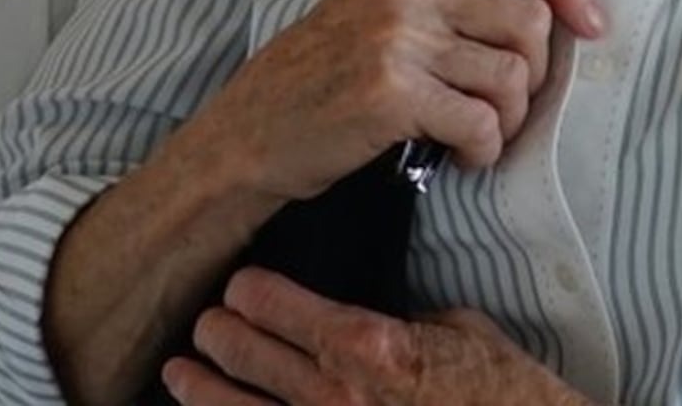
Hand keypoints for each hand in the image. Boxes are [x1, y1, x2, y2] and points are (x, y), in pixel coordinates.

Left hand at [169, 272, 574, 405]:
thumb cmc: (499, 391)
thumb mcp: (458, 330)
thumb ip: (404, 317)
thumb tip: (371, 307)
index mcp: (367, 346)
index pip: (276, 305)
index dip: (250, 291)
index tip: (241, 286)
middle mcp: (335, 396)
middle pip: (244, 354)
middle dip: (218, 334)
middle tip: (207, 324)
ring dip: (201, 390)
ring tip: (181, 374)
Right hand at [195, 0, 604, 198]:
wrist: (253, 129)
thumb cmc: (327, 70)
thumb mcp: (382, 0)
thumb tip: (550, 7)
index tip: (591, 21)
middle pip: (529, 19)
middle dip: (535, 73)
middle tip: (506, 100)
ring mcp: (398, 36)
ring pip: (512, 76)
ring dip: (508, 118)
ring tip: (478, 130)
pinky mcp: (392, 93)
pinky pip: (481, 124)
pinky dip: (483, 149)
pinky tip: (461, 155)